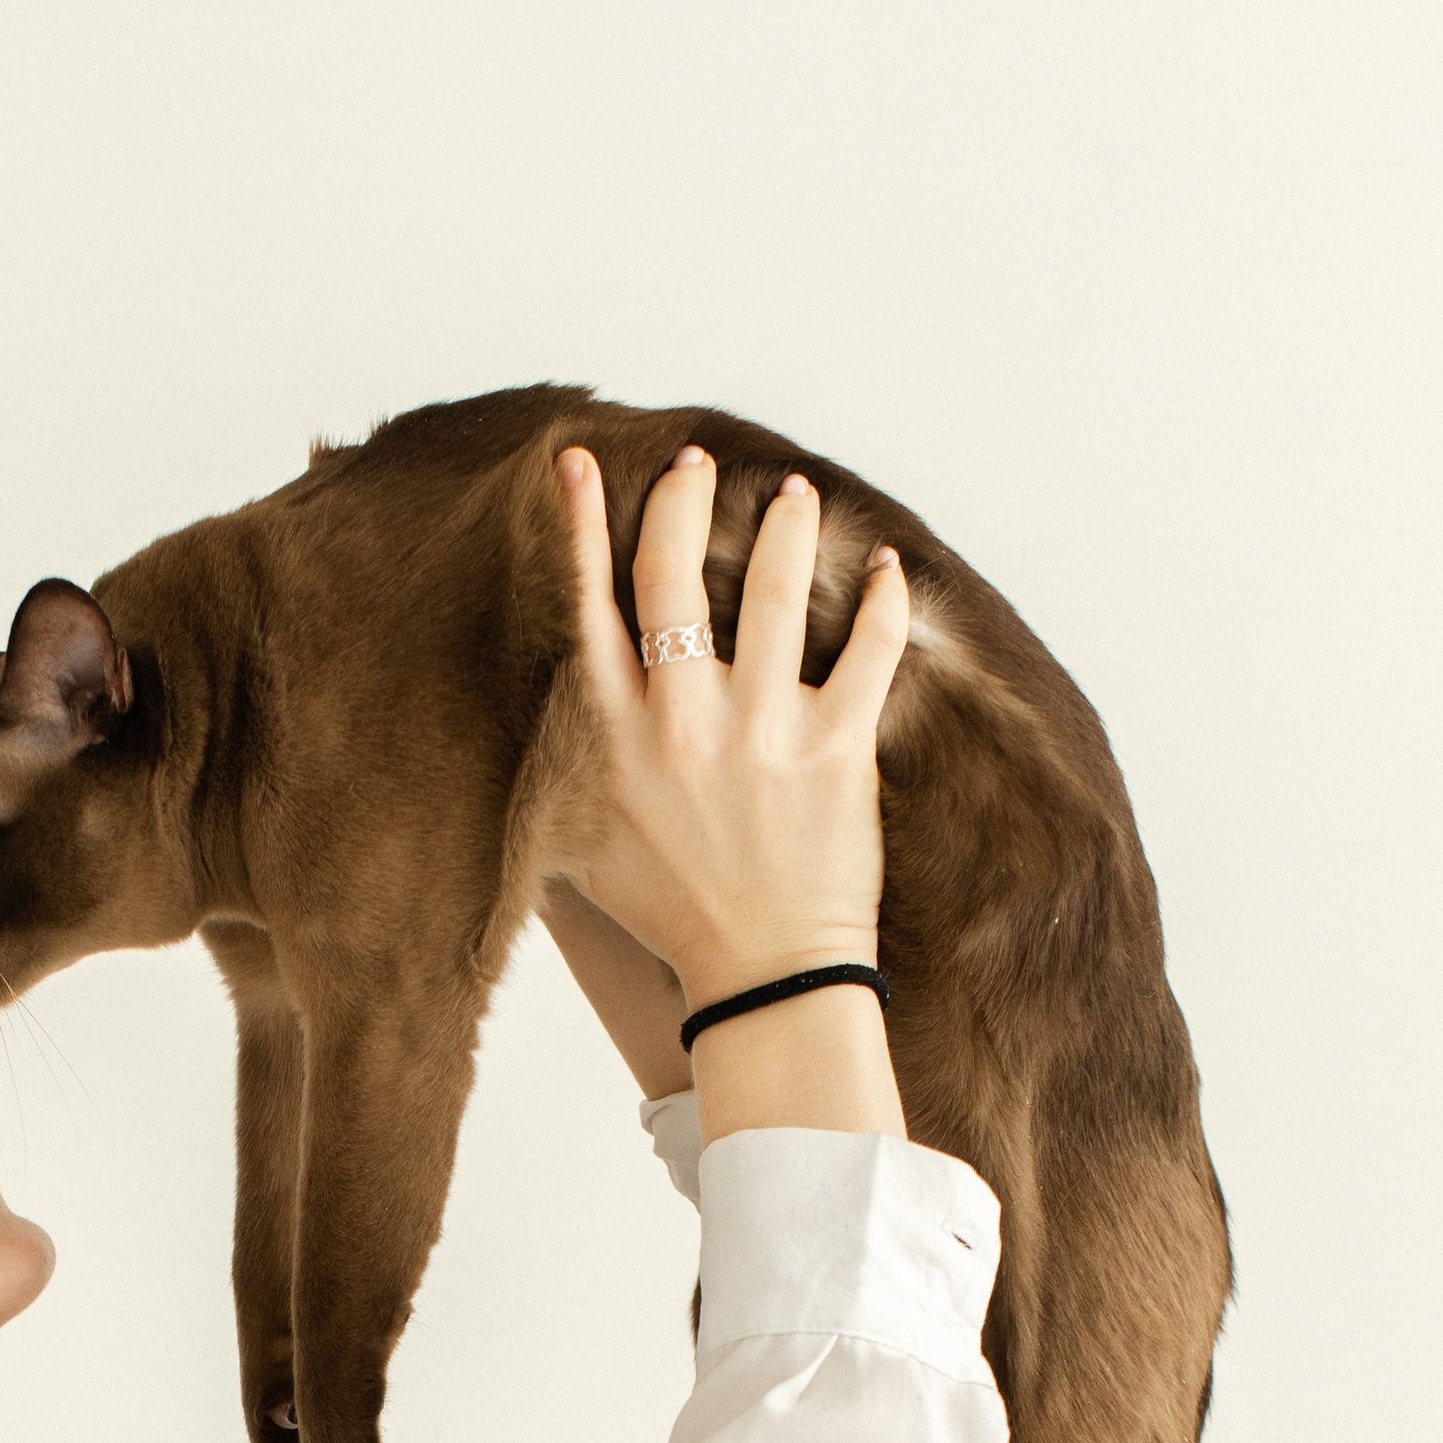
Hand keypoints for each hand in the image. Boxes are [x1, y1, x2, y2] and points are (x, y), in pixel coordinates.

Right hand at [558, 446, 908, 1014]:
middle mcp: (682, 721)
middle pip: (672, 572)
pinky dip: (884, 600)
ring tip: (793, 496)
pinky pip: (870, 649)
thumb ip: (570, 767)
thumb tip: (555, 702)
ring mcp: (761, 731)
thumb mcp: (586, 844)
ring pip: (772, 587)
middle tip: (699, 465)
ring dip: (784, 525)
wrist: (762, 979)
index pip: (589, 604)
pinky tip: (886, 568)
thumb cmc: (672, 915)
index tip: (582, 463)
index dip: (583, 523)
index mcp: (615, 737)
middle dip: (683, 499)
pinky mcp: (835, 750)